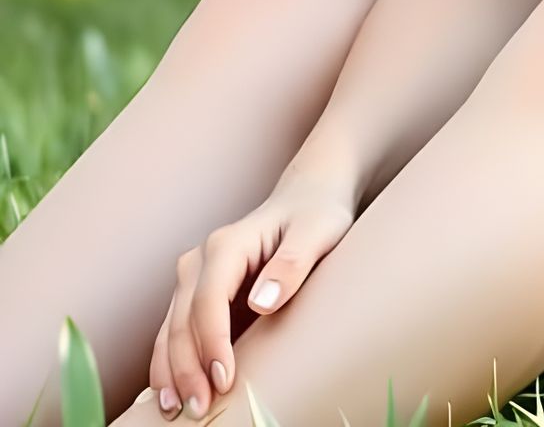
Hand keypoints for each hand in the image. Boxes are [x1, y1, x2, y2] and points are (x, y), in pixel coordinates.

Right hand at [147, 168, 356, 419]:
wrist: (308, 195)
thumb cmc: (316, 213)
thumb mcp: (317, 231)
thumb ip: (291, 264)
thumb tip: (261, 303)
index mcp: (228, 244)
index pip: (209, 300)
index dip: (212, 342)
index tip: (224, 379)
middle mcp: (201, 259)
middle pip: (183, 320)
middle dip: (187, 368)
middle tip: (200, 409)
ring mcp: (194, 276)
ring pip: (171, 329)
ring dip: (170, 371)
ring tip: (174, 412)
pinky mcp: (196, 292)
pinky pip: (175, 330)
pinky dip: (169, 362)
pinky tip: (170, 392)